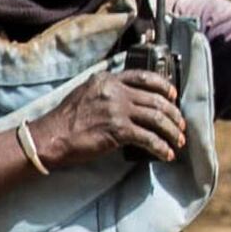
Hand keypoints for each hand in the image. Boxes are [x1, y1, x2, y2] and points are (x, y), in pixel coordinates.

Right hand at [31, 70, 184, 167]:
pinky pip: (148, 138)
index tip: (173, 97)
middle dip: (174, 115)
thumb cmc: (64, 120)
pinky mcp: (118, 130)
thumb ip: (106, 92)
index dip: (164, 86)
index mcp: (106, 79)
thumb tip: (128, 102)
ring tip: (177, 142)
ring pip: (157, 118)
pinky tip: (165, 155)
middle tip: (180, 126)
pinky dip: (160, 148)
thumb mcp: (85, 94)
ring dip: (171, 132)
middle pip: (156, 99)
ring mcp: (116, 109)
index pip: (144, 77)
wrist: (50, 137)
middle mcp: (114, 91)